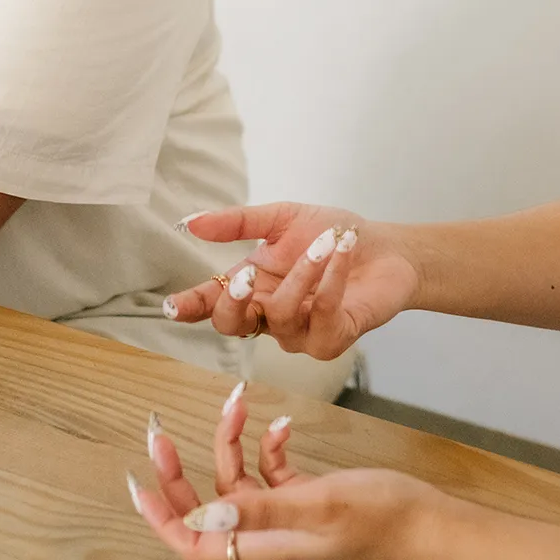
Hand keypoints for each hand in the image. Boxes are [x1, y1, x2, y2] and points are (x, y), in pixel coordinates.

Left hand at [128, 379, 441, 559]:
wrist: (429, 518)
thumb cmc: (382, 515)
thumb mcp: (318, 504)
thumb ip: (261, 508)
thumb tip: (201, 516)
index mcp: (265, 543)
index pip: (194, 543)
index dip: (162, 519)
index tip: (139, 483)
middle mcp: (269, 532)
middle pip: (206, 509)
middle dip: (180, 472)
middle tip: (159, 433)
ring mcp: (287, 515)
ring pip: (238, 480)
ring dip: (231, 442)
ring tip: (236, 401)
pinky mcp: (307, 498)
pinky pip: (271, 472)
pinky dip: (269, 445)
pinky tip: (283, 424)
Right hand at [165, 203, 419, 359]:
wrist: (386, 247)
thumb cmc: (332, 235)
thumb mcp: (282, 219)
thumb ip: (238, 223)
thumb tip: (190, 222)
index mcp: (252, 288)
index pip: (212, 303)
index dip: (190, 307)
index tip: (172, 306)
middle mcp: (270, 316)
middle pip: (232, 325)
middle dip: (233, 301)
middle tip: (244, 272)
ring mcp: (299, 334)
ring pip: (281, 315)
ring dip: (303, 273)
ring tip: (325, 242)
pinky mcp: (331, 340)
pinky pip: (322, 314)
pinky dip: (332, 277)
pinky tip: (343, 249)